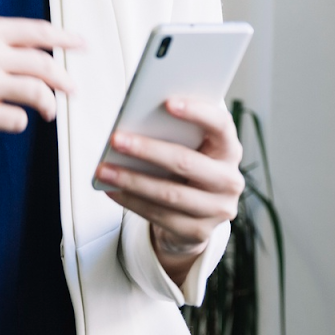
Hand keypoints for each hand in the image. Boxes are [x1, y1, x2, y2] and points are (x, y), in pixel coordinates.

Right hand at [0, 17, 82, 179]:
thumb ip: (0, 44)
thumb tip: (39, 54)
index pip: (40, 32)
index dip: (66, 38)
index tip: (82, 45)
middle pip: (46, 65)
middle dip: (65, 79)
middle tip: (72, 89)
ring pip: (38, 93)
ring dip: (49, 104)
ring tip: (49, 110)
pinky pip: (17, 120)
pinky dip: (19, 121)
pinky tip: (10, 119)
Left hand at [95, 96, 243, 284]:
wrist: (198, 212)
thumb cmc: (188, 165)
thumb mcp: (191, 147)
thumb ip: (176, 132)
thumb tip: (136, 121)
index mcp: (230, 149)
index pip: (221, 126)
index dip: (197, 112)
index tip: (167, 102)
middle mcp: (230, 180)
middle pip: (186, 162)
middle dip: (147, 150)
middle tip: (116, 139)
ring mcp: (217, 209)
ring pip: (169, 194)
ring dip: (132, 180)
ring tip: (104, 169)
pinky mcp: (199, 232)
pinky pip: (159, 216)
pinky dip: (132, 201)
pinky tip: (112, 189)